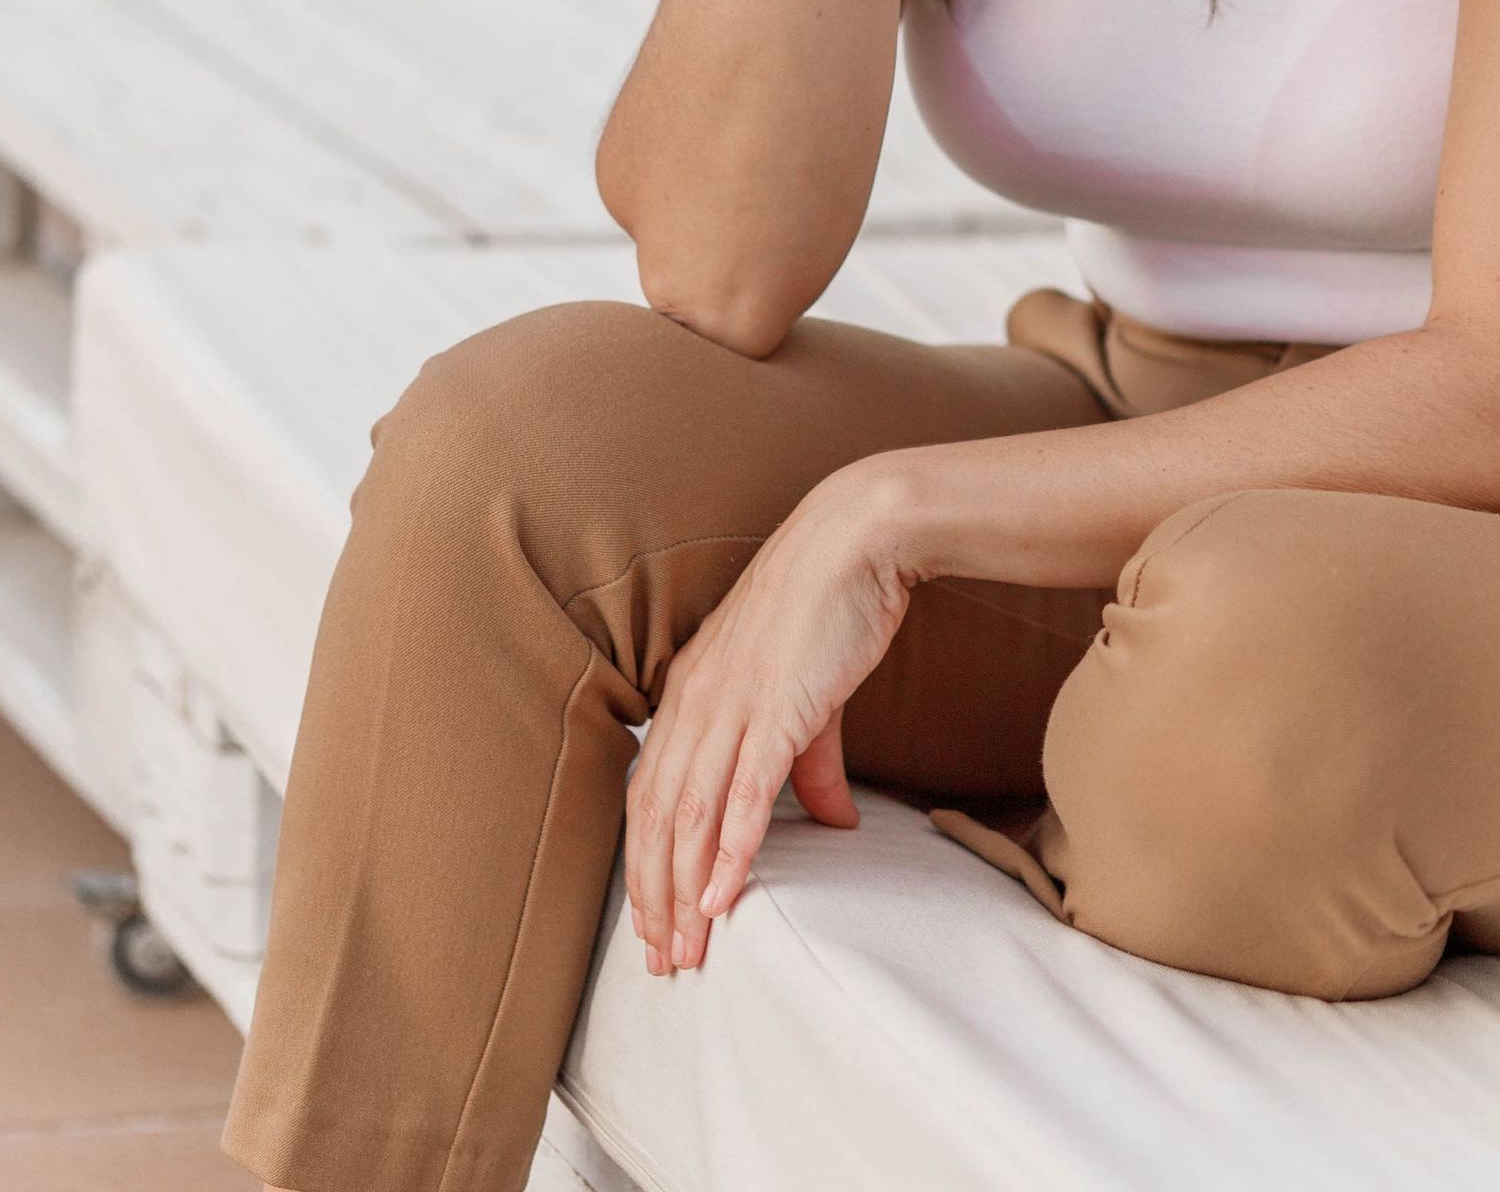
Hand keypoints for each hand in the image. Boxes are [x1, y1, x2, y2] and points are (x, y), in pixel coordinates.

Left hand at [622, 463, 913, 973]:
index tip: (652, 924)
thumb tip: (831, 824)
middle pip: (656, 818)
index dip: (645, 864)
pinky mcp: (775, 707)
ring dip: (683, 890)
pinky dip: (728, 851)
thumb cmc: (826, 606)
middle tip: (662, 962)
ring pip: (689, 816)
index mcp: (689, 692)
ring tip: (685, 950)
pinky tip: (722, 899)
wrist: (855, 537)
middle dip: (654, 896)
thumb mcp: (806, 695)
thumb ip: (808, 763)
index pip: (648, 794)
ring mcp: (730, 704)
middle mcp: (694, 702)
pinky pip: (743, 793)